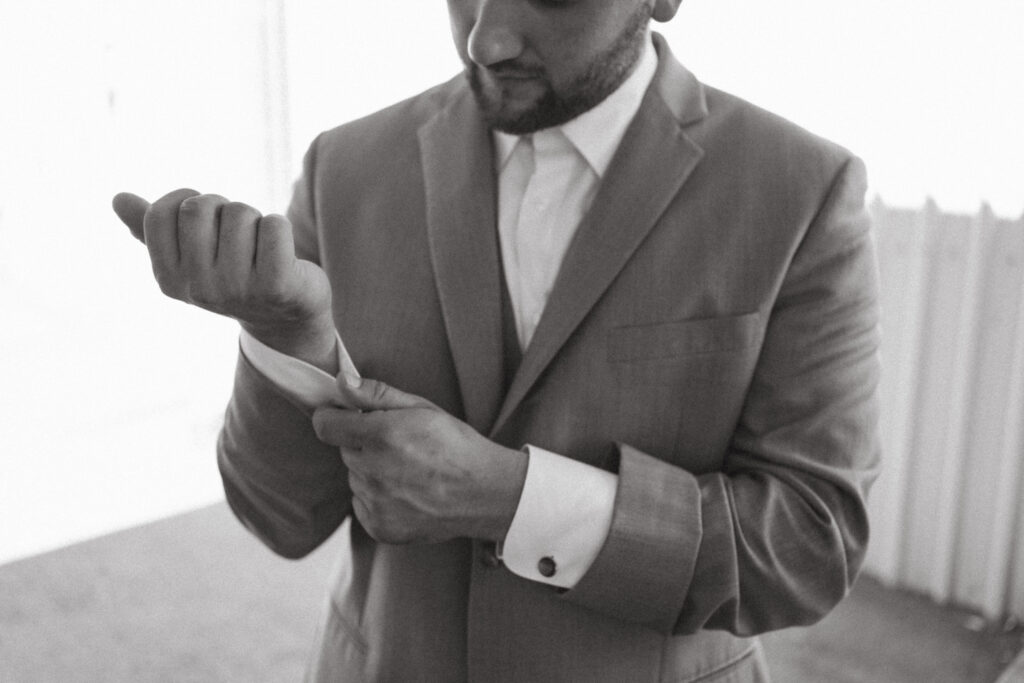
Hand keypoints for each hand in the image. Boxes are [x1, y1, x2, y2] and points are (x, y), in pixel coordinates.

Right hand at [112, 189, 336, 369]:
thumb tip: (117, 199)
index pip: (160, 214)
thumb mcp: (191, 256)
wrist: (286, 315)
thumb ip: (153, 230)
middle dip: (224, 208)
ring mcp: (237, 290)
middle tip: (239, 235)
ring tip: (261, 250)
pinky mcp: (277, 286)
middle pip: (200, 207)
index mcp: (168, 280)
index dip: (187, 201)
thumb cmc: (235, 274)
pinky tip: (283, 255)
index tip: (207, 219)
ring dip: (255, 220)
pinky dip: (280, 228)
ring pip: (240, 212)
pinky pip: (275, 224)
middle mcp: (198, 290)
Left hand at [311, 377, 527, 544]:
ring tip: (408, 472)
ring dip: (372, 473)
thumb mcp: (422, 408)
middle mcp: (373, 471)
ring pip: (356, 479)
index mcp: (382, 436)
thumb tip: (341, 381)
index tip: (342, 417)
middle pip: (346, 451)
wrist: (485, 493)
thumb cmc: (456, 446)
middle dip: (363, 444)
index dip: (332, 417)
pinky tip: (407, 493)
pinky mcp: (380, 527)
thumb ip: (376, 394)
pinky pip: (363, 506)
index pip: (326, 426)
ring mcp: (375, 503)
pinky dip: (378, 499)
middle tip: (398, 445)